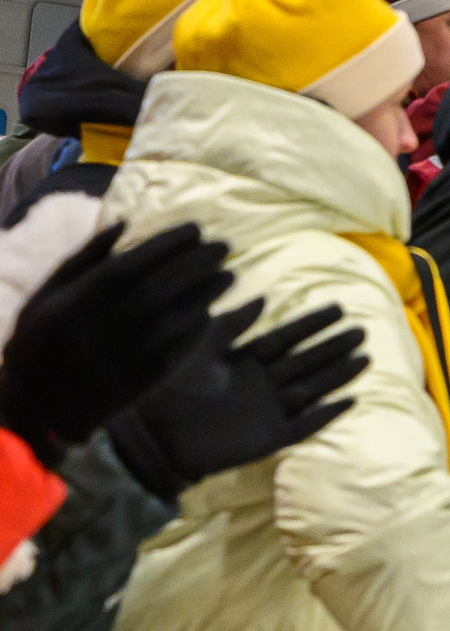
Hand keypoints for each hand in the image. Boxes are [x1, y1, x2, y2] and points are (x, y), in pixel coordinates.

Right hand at [0, 223, 235, 460]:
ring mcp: (121, 359)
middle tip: (224, 247)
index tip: (197, 229)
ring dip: (206, 295)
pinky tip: (210, 313)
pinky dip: (196, 331)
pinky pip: (177, 353)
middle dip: (196, 264)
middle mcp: (99, 329)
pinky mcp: (138, 386)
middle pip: (158, 288)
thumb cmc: (42, 342)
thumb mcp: (46, 297)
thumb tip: (124, 222)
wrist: (39, 408)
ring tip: (228, 276)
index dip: (167, 245)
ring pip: (173, 320)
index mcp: (75, 303)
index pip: (131, 265)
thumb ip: (82, 259)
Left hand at [107, 303, 368, 497]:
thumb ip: (231, 325)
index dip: (312, 324)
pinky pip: (306, 425)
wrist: (157, 435)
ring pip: (313, 389)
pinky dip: (327, 414)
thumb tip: (262, 298)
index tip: (338, 308)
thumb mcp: (201, 348)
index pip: (287, 338)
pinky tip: (350, 401)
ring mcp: (269, 411)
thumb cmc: (172, 389)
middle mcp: (263, 384)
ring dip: (339, 375)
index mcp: (246, 361)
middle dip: (334, 347)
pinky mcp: (272, 438)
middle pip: (307, 361)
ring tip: (366, 358)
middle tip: (362, 330)